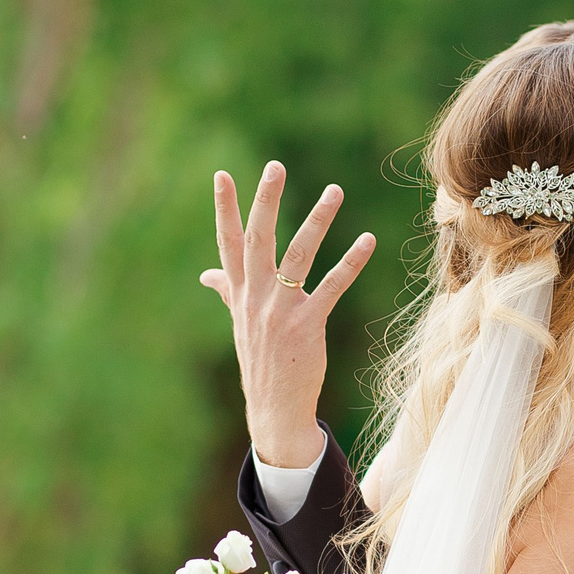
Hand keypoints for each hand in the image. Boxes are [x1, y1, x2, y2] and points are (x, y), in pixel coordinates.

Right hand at [199, 162, 375, 468]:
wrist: (274, 407)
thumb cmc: (260, 361)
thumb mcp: (240, 323)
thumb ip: (227, 291)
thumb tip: (206, 274)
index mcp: (240, 293)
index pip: (228, 243)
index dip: (224, 208)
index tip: (222, 175)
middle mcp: (256, 297)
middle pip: (258, 239)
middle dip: (265, 200)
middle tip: (275, 165)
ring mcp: (281, 311)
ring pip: (298, 254)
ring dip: (318, 220)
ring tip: (335, 191)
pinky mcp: (308, 325)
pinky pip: (332, 286)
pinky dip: (351, 262)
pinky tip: (367, 239)